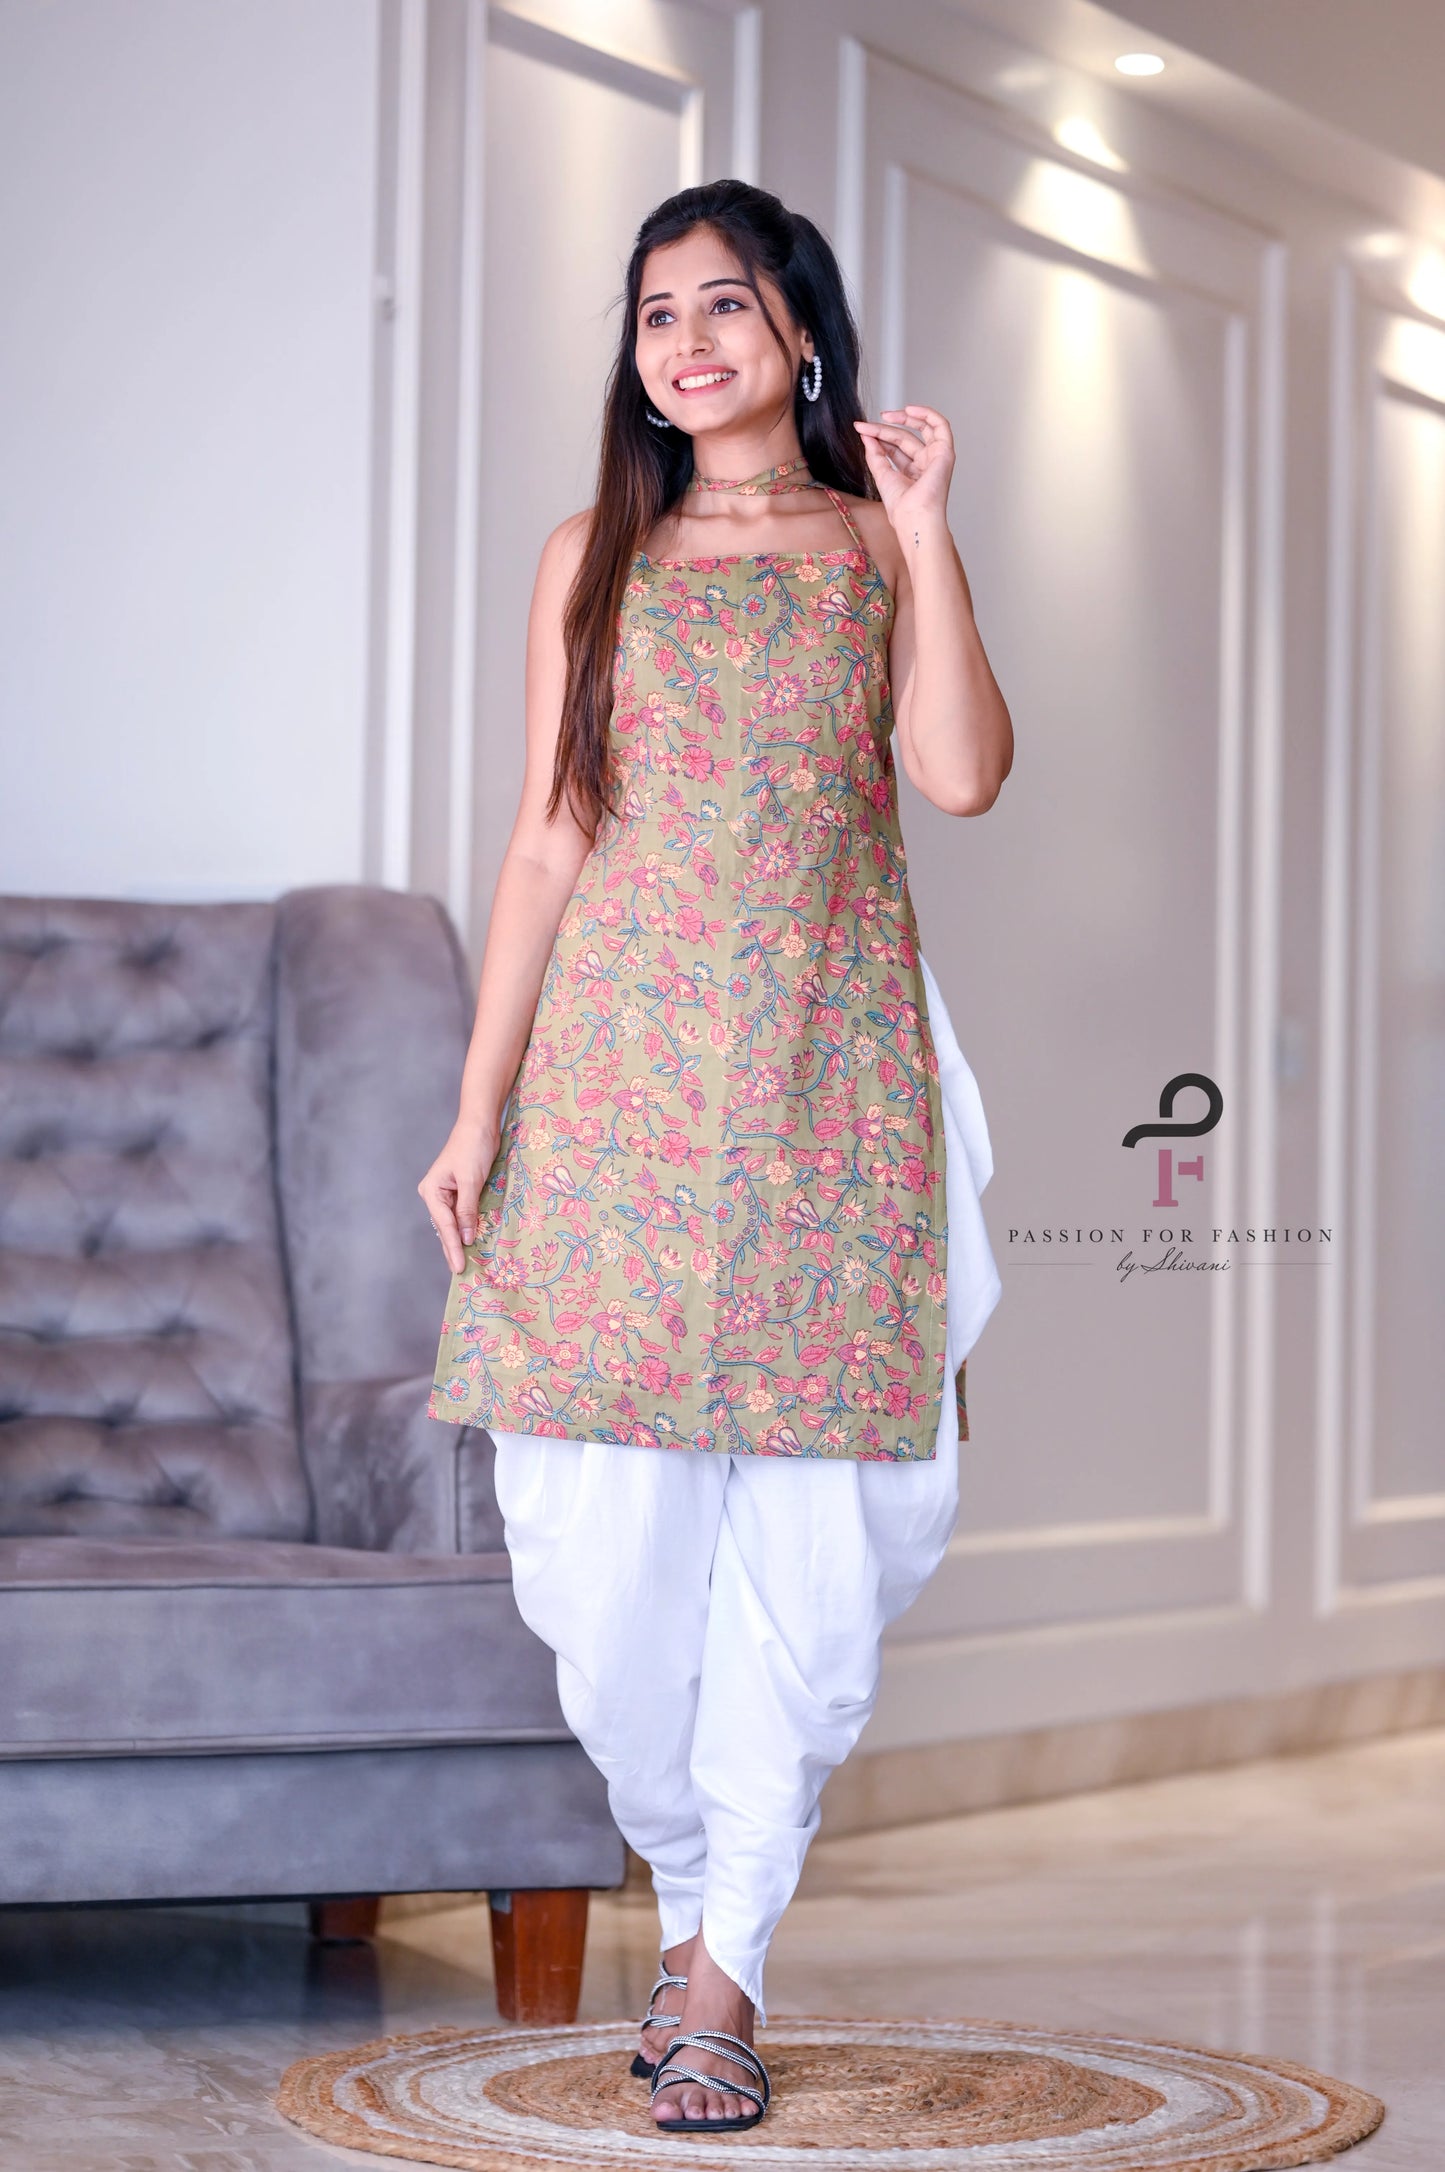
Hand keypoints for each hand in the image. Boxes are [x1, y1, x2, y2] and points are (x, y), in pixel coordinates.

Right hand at [418, 1118, 500, 1274]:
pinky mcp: (459, 1191)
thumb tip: (465, 1238)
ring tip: (463, 1263)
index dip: (452, 1248)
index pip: (444, 1225)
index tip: (459, 1268)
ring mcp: (446, 1193)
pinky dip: (466, 1228)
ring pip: (452, 1223)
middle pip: (445, 1228)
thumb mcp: (470, 1180)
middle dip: (452, 1249)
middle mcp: (435, 1194)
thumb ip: (468, 1210)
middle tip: (459, 1273)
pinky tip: (469, 1241)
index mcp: (432, 1191)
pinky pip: (461, 1215)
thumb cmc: (472, 1148)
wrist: (480, 1125)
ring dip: (458, 1241)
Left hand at [853, 404, 954, 536]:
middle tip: (866, 425)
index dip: (879, 436)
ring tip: (884, 415)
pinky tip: (909, 409)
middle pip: (905, 437)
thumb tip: (865, 434)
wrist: (913, 516)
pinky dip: (927, 413)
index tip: (861, 430)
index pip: (895, 447)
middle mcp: (925, 464)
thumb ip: (874, 453)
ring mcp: (936, 457)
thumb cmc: (901, 507)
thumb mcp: (881, 474)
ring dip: (903, 418)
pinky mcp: (945, 451)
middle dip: (885, 429)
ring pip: (920, 429)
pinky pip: (940, 425)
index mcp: (912, 472)